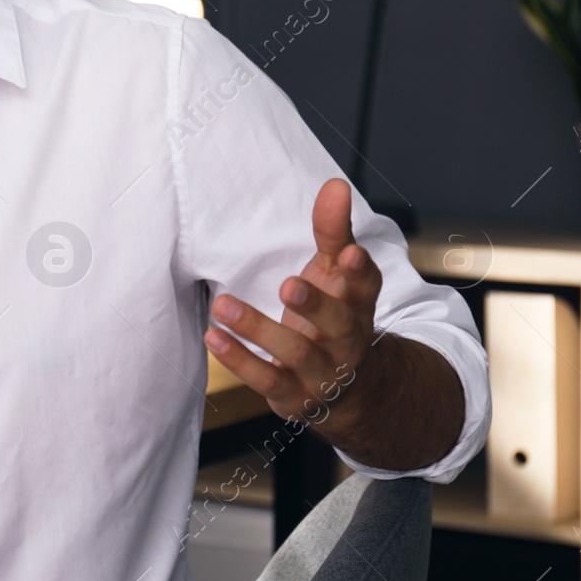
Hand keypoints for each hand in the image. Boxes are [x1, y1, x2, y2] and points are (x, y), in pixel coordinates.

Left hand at [202, 178, 381, 423]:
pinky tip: (213, 336)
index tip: (351, 254)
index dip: (360, 272)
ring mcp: (321, 372)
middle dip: (315, 305)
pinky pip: (266, 380)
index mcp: (358, 305)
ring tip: (222, 305)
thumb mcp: (335, 272)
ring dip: (258, 329)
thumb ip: (333, 231)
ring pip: (295, 353)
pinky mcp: (293, 395)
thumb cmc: (334, 313)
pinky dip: (239, 360)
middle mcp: (346, 341)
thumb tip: (335, 185)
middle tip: (288, 285)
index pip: (366, 287)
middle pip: (338, 325)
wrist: (346, 388)